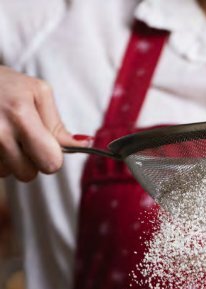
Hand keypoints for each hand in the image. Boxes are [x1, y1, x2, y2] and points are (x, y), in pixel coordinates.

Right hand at [0, 66, 85, 180]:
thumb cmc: (4, 84)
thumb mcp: (37, 93)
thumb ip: (58, 126)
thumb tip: (84, 145)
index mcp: (20, 115)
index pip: (51, 163)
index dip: (51, 157)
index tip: (44, 144)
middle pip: (28, 175)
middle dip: (30, 161)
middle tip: (21, 139)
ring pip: (8, 174)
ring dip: (9, 159)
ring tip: (2, 133)